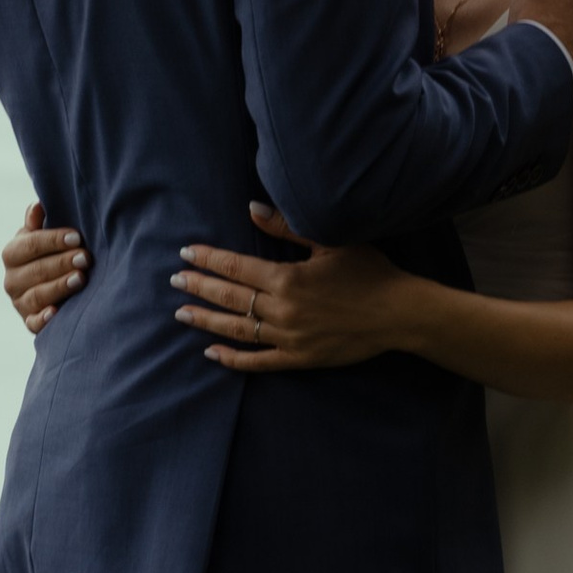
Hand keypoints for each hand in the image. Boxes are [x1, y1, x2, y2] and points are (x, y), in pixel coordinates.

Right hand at [4, 198, 88, 337]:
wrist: (55, 285)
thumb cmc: (51, 253)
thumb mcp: (43, 236)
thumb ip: (38, 223)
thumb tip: (37, 206)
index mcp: (12, 254)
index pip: (29, 245)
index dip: (53, 240)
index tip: (76, 237)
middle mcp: (12, 280)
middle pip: (35, 271)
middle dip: (61, 263)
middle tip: (85, 257)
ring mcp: (20, 303)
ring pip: (37, 296)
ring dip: (59, 287)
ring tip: (81, 278)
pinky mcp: (30, 323)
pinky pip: (34, 324)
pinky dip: (43, 319)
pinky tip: (57, 312)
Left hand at [173, 206, 409, 374]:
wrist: (398, 314)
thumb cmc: (369, 271)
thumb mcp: (330, 242)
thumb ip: (286, 228)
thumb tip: (252, 210)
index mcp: (287, 278)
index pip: (235, 268)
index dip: (208, 259)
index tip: (186, 252)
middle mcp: (282, 310)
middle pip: (229, 298)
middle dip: (199, 288)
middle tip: (175, 280)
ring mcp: (289, 338)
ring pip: (237, 330)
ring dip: (206, 321)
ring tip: (182, 314)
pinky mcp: (299, 359)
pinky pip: (258, 362)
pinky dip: (233, 358)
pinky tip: (212, 352)